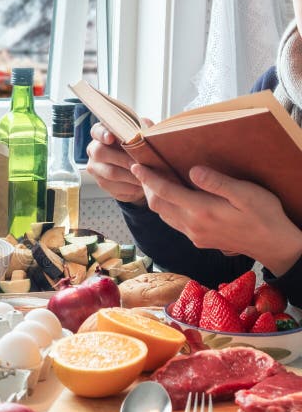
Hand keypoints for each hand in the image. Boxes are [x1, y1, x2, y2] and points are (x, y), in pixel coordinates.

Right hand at [86, 121, 151, 205]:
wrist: (138, 166)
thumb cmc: (139, 145)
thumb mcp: (143, 133)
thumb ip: (143, 129)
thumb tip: (147, 132)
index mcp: (101, 134)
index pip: (96, 131)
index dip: (102, 134)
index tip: (110, 138)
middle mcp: (94, 150)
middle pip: (101, 153)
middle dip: (123, 158)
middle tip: (141, 163)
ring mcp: (95, 168)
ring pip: (110, 172)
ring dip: (130, 175)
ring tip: (147, 175)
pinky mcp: (102, 183)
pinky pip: (115, 187)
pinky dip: (131, 187)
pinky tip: (142, 184)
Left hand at [131, 164, 301, 275]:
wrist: (274, 245)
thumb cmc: (264, 215)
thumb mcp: (246, 194)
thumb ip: (218, 183)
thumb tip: (192, 171)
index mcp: (201, 211)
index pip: (164, 192)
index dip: (148, 178)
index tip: (136, 166)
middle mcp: (192, 225)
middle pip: (157, 205)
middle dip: (147, 187)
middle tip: (143, 170)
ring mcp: (193, 235)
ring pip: (163, 216)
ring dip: (155, 199)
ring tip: (153, 182)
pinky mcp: (198, 240)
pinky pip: (174, 223)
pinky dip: (166, 209)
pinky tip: (172, 200)